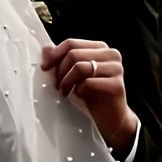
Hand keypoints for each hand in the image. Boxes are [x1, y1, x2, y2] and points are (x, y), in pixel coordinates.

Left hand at [41, 38, 138, 155]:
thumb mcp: (71, 75)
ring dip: (66, 81)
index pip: (71, 43)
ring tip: (65, 91)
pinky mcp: (117, 85)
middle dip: (60, 71)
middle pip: (74, 54)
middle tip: (57, 85)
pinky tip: (80, 95)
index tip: (44, 68)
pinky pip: (87, 83)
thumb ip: (61, 60)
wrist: (109, 118)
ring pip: (79, 67)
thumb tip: (45, 48)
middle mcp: (111, 54)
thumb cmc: (89, 95)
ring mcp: (116, 69)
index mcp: (100, 48)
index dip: (54, 55)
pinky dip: (78, 90)